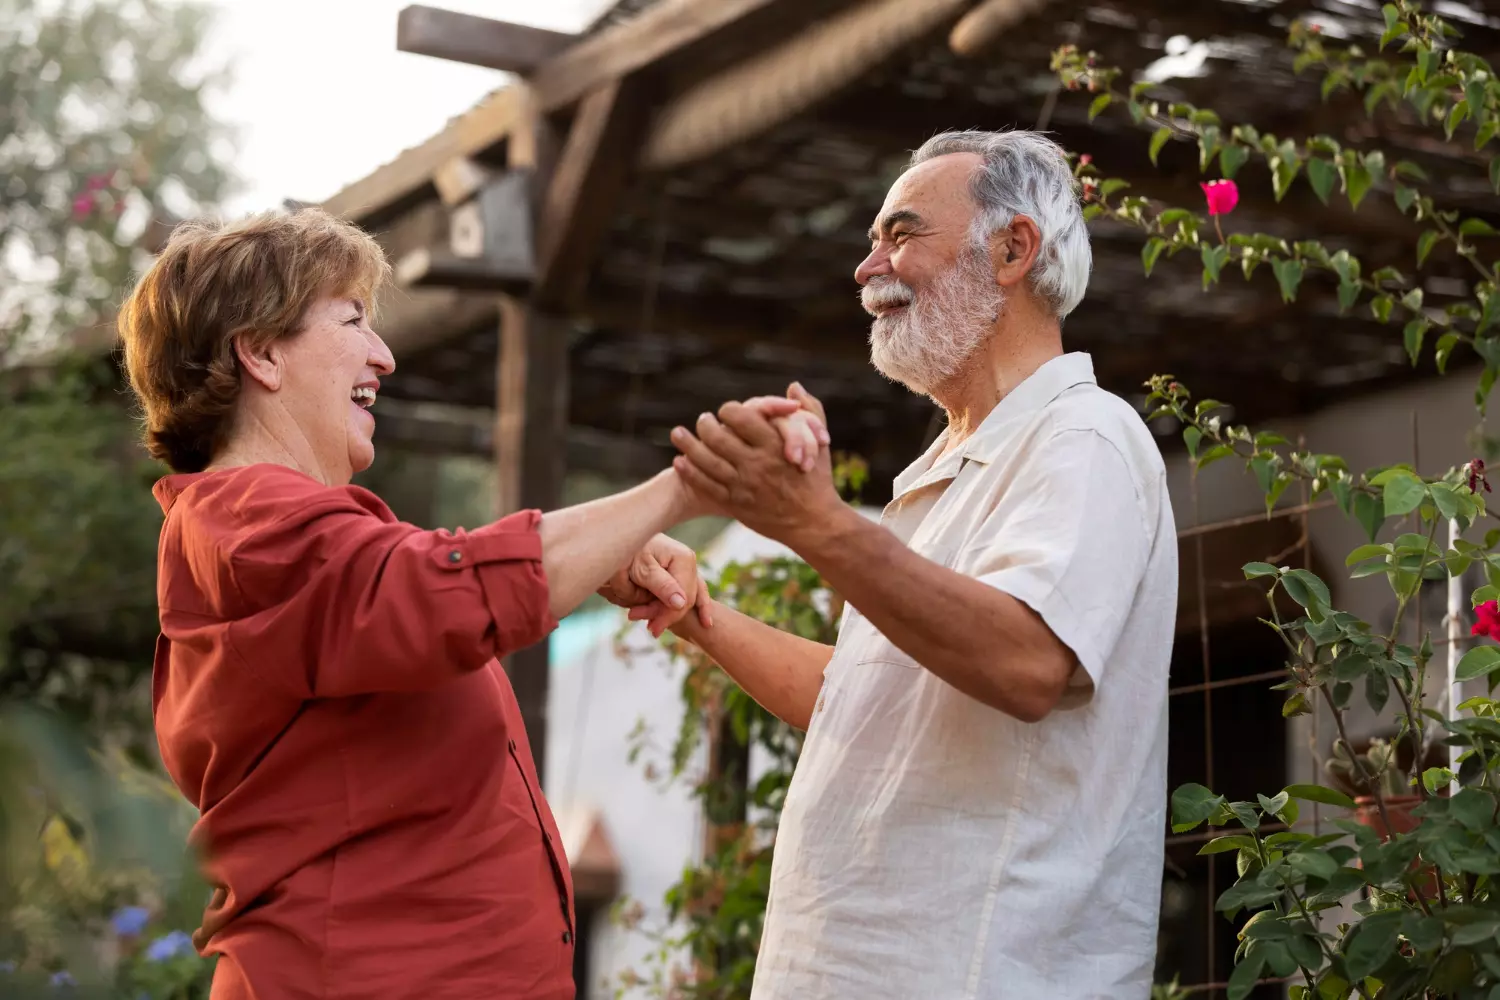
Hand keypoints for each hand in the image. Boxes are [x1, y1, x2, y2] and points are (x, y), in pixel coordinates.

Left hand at [598, 533, 711, 637]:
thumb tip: (681, 603)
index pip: (683, 597)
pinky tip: (705, 623)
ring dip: (667, 612)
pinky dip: (697, 606)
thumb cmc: (630, 551)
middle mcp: (689, 562)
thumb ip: (662, 586)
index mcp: (683, 558)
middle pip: (684, 600)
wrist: (621, 537)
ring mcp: (686, 566)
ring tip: (649, 622)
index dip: (667, 615)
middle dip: (664, 614)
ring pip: (685, 599)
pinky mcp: (680, 571)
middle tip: (643, 624)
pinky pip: (693, 592)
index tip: (651, 628)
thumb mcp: (643, 569)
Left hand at [670, 384, 843, 541]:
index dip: (729, 410)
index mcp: (775, 445)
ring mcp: (744, 485)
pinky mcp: (736, 504)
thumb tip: (794, 386)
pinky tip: (679, 462)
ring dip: (688, 445)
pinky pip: (707, 486)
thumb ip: (810, 411)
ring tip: (677, 433)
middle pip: (718, 437)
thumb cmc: (817, 480)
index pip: (741, 417)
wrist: (814, 523)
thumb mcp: (819, 442)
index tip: (727, 412)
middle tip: (702, 420)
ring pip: (707, 461)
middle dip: (705, 424)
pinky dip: (690, 473)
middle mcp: (757, 464)